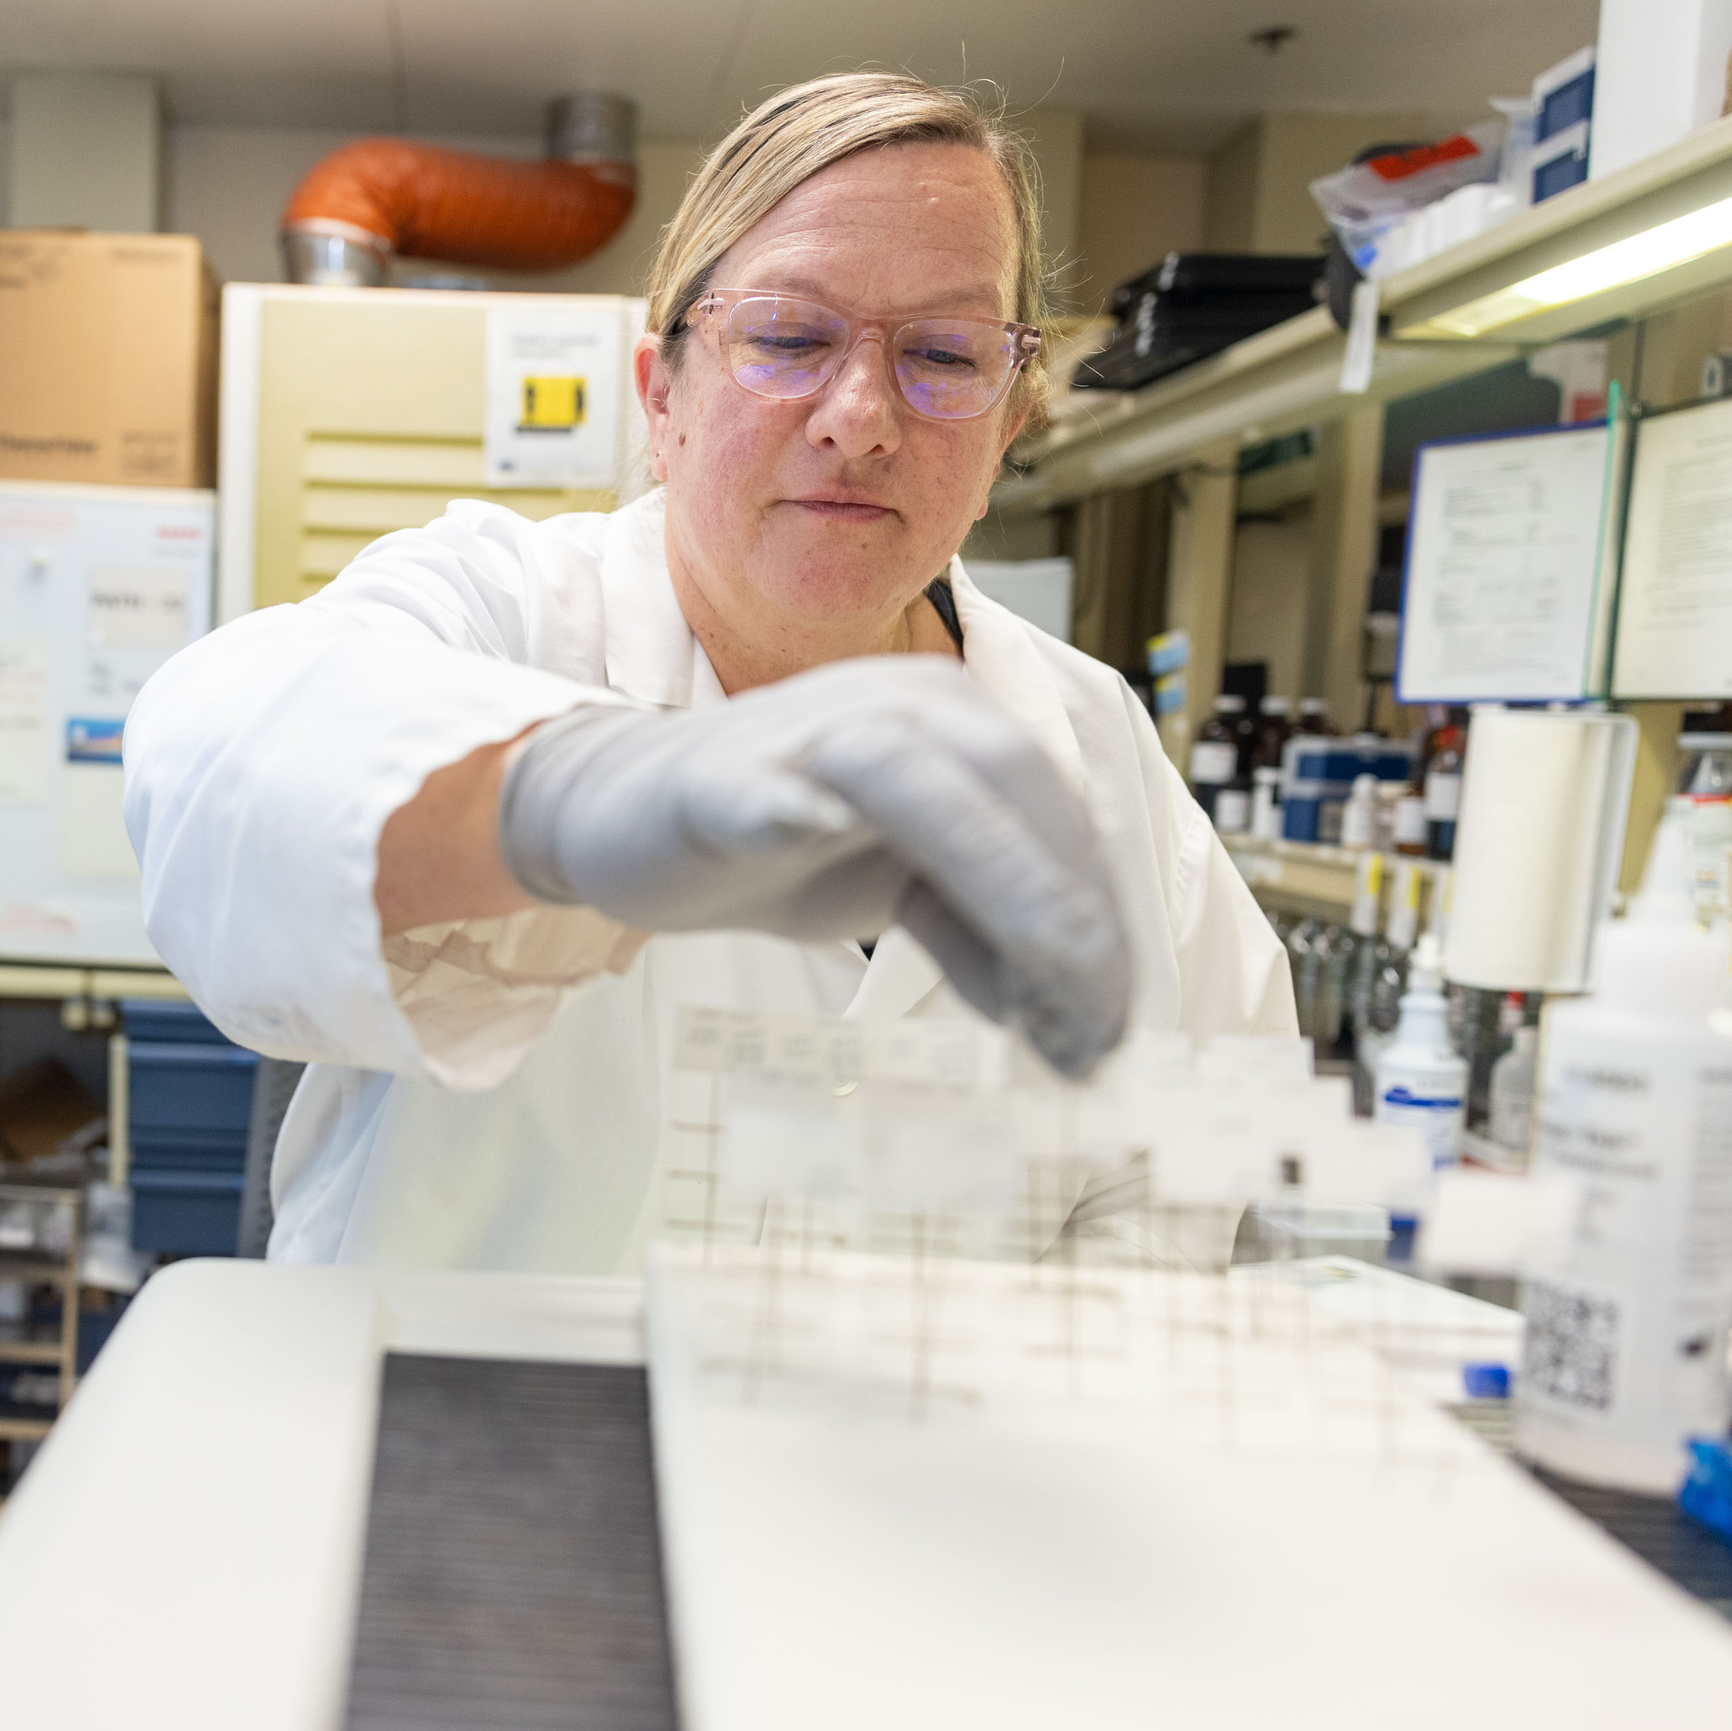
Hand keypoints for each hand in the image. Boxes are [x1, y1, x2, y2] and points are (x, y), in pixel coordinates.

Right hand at [494, 654, 1130, 1074]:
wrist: (618, 812)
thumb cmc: (776, 843)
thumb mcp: (902, 892)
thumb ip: (983, 934)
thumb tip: (1077, 1027)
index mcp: (949, 722)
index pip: (1055, 808)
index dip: (1098, 916)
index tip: (1112, 1027)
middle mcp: (891, 703)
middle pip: (1008, 779)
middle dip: (1067, 905)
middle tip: (1097, 1027)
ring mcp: (801, 736)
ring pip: (913, 776)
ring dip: (995, 873)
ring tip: (1046, 977)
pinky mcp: (715, 782)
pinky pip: (764, 796)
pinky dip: (801, 815)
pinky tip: (835, 853)